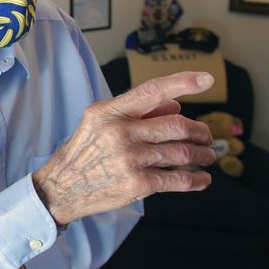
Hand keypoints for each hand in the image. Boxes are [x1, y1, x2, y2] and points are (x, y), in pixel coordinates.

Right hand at [33, 71, 216, 225]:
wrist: (61, 189)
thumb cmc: (83, 153)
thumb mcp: (98, 123)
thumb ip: (135, 113)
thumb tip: (174, 105)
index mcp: (109, 112)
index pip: (151, 91)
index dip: (182, 83)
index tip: (206, 79)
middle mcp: (120, 132)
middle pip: (176, 125)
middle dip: (200, 131)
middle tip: (206, 137)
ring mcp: (129, 159)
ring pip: (182, 152)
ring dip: (202, 154)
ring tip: (206, 156)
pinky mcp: (137, 184)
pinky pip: (178, 179)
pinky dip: (196, 180)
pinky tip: (201, 179)